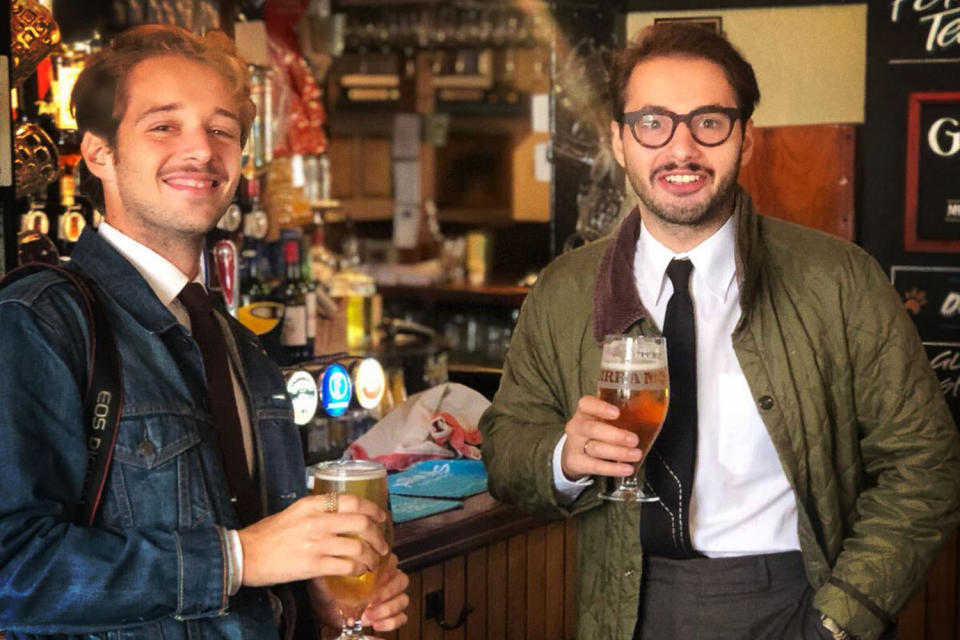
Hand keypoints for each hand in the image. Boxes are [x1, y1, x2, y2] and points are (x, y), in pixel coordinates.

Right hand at [238, 493, 388, 586]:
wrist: (245, 555)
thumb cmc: (267, 534)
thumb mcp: (294, 512)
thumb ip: (317, 510)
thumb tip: (341, 513)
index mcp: (312, 504)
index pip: (352, 500)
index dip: (373, 508)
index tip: (381, 516)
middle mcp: (317, 521)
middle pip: (361, 522)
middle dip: (378, 534)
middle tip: (383, 543)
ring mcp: (316, 543)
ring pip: (358, 546)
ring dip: (372, 555)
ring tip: (374, 560)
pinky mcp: (313, 565)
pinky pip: (347, 566)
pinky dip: (359, 568)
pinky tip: (361, 570)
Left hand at [307, 554, 409, 634]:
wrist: (323, 611)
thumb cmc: (326, 590)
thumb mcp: (327, 574)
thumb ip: (336, 566)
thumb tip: (339, 562)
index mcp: (374, 566)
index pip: (392, 561)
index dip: (386, 571)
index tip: (375, 580)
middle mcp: (385, 580)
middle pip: (402, 580)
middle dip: (388, 592)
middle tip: (372, 601)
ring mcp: (389, 598)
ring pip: (403, 599)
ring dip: (388, 609)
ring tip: (369, 615)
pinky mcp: (388, 615)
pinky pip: (402, 617)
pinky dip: (391, 622)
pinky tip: (376, 624)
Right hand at [561, 395, 640, 481]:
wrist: (574, 451)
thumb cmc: (596, 431)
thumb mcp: (602, 420)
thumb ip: (621, 417)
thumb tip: (650, 415)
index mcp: (585, 412)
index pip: (586, 404)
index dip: (601, 408)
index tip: (617, 413)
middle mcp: (577, 426)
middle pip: (592, 429)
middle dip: (616, 435)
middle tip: (634, 440)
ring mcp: (574, 445)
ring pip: (595, 448)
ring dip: (618, 452)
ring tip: (635, 454)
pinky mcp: (576, 462)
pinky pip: (595, 466)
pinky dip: (613, 468)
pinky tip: (626, 468)